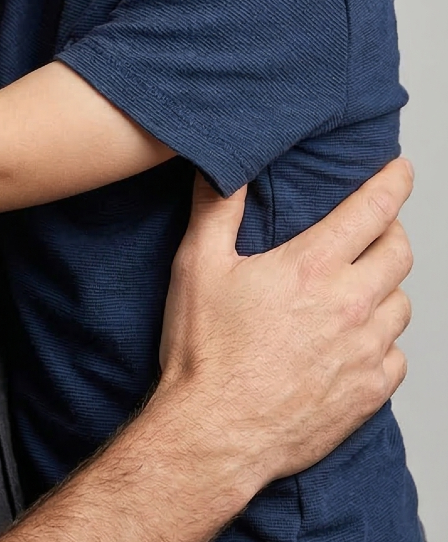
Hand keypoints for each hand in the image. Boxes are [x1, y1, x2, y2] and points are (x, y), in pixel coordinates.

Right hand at [157, 161, 412, 490]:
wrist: (216, 435)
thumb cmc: (205, 352)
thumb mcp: (198, 265)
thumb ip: (216, 208)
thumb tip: (223, 165)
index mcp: (312, 268)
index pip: (372, 210)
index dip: (392, 183)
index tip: (401, 169)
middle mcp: (349, 305)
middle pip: (399, 252)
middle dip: (391, 230)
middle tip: (374, 227)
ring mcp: (364, 353)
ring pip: (402, 304)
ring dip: (386, 287)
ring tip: (361, 286)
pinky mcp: (369, 393)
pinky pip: (397, 356)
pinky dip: (384, 341)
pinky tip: (357, 340)